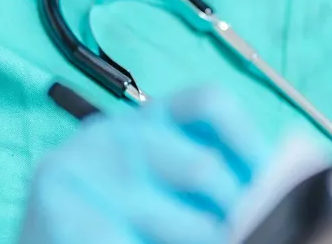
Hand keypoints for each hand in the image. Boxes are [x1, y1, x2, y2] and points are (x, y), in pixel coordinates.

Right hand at [18, 86, 264, 243]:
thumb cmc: (109, 229)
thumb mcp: (156, 196)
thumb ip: (204, 189)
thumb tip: (274, 190)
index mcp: (141, 121)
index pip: (209, 102)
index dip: (250, 141)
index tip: (271, 185)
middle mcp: (109, 133)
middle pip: (203, 167)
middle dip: (238, 218)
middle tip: (242, 237)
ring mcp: (78, 172)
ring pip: (187, 224)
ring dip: (203, 240)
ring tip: (202, 240)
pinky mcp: (58, 216)